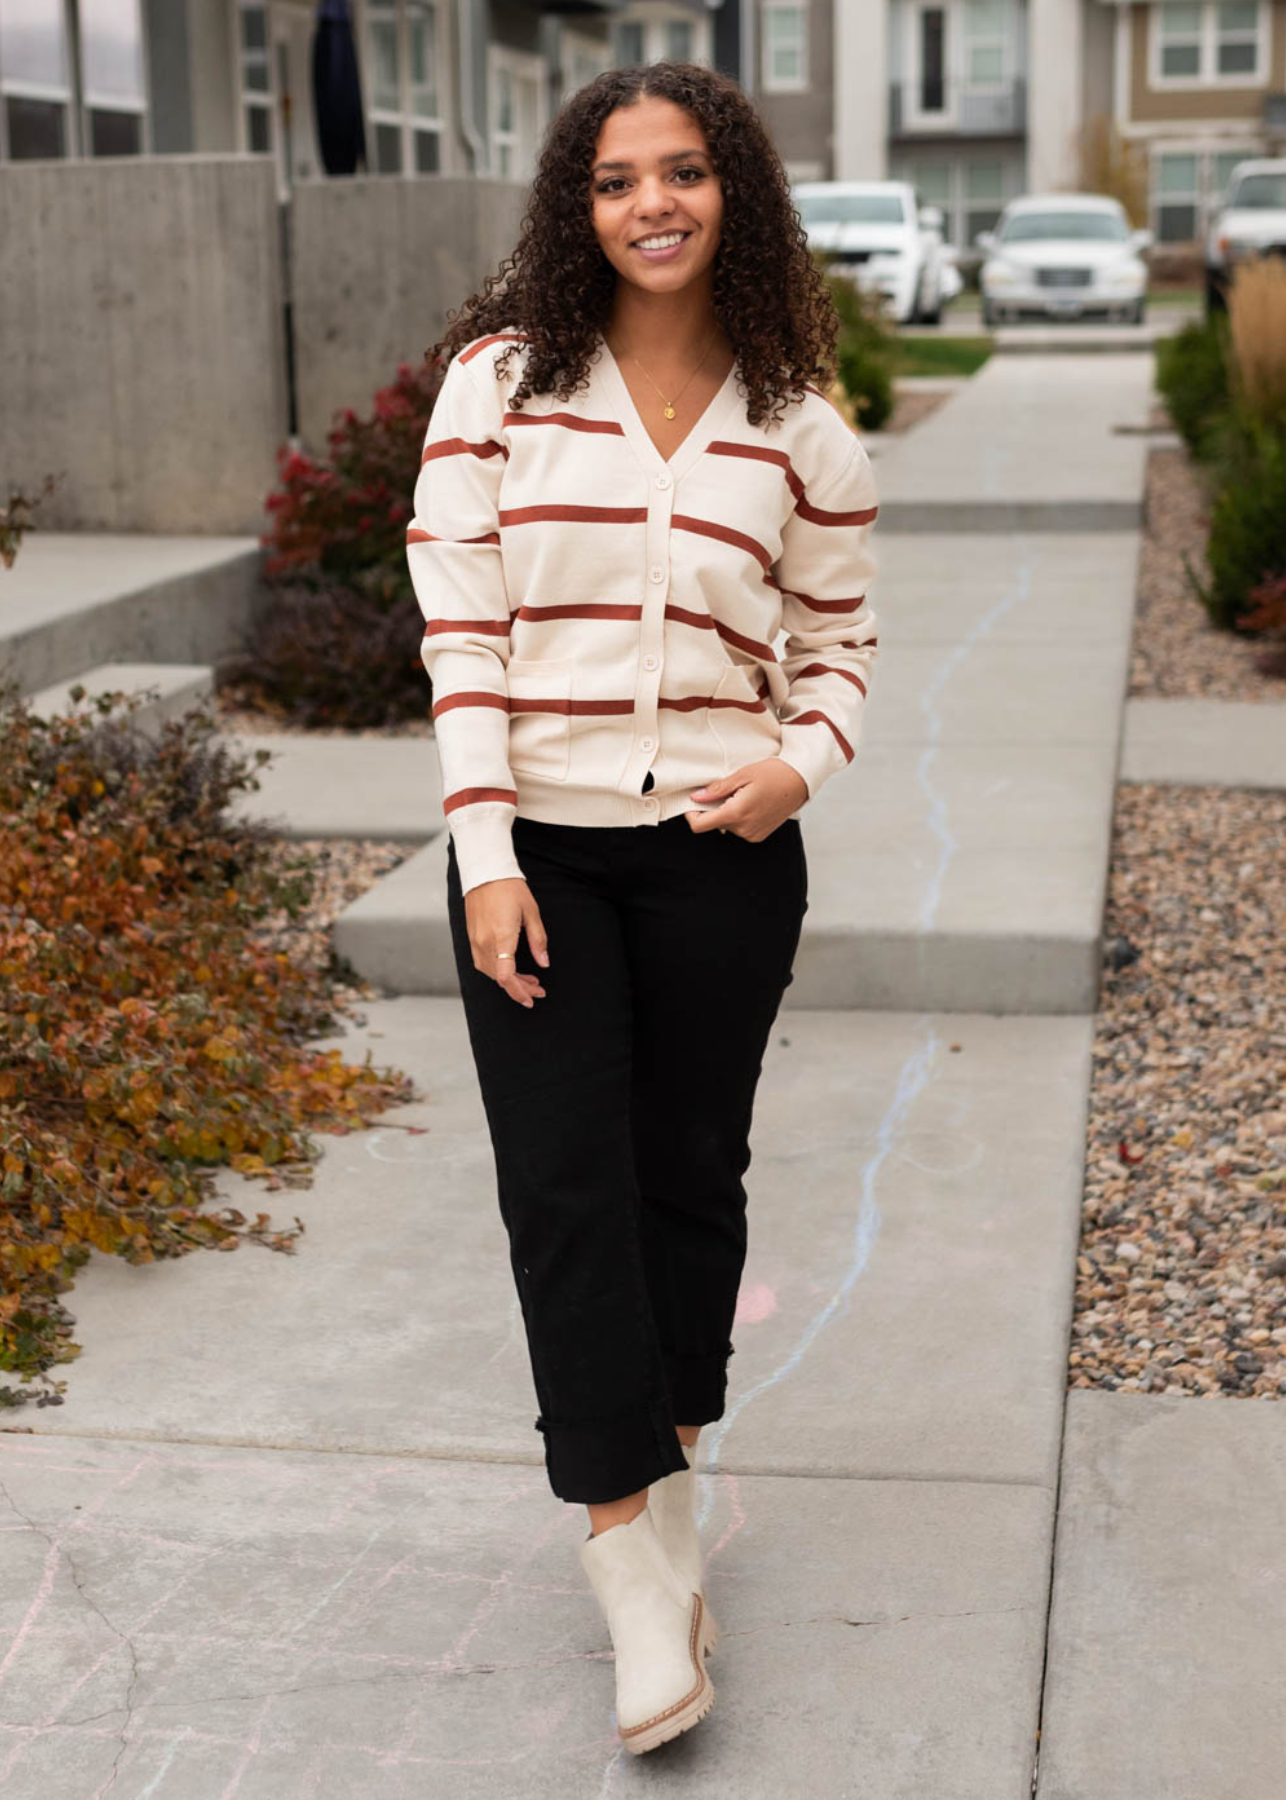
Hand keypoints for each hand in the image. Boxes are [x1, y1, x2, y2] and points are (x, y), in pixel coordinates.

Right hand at [463, 877, 549, 1007]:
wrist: (485, 872)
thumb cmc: (510, 889)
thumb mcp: (532, 912)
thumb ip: (538, 940)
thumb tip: (544, 963)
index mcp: (501, 937)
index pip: (506, 976)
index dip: (519, 992)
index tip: (531, 998)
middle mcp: (485, 942)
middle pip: (500, 979)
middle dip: (519, 989)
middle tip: (538, 990)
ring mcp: (475, 941)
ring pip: (490, 973)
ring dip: (509, 981)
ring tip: (528, 981)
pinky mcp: (471, 938)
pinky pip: (482, 963)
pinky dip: (497, 972)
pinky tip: (511, 969)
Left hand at [685, 759, 809, 840]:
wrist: (801, 780)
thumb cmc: (775, 773)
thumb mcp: (742, 775)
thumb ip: (717, 789)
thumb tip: (696, 797)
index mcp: (736, 813)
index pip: (699, 825)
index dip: (691, 814)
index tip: (694, 801)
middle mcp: (744, 829)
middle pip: (714, 823)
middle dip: (714, 807)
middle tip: (728, 789)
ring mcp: (752, 834)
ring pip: (727, 825)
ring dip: (728, 811)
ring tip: (743, 794)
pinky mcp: (759, 835)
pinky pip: (740, 828)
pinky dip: (739, 816)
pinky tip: (751, 802)